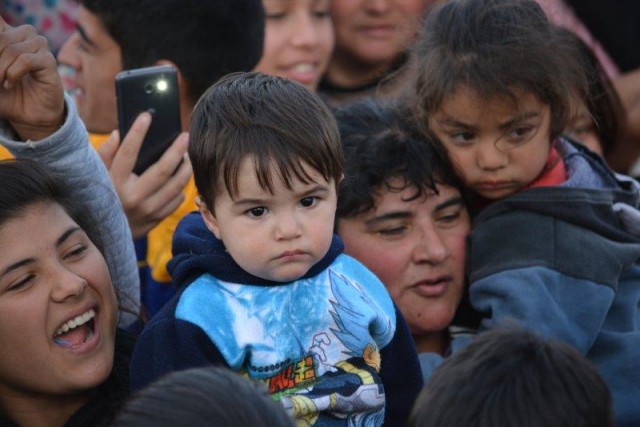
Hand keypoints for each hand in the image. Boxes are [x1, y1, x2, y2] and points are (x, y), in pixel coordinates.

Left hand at [0, 17, 63, 140]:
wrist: (27, 114)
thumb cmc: (5, 94)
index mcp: (7, 32)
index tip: (2, 70)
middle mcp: (24, 34)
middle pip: (1, 38)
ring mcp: (38, 46)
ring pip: (12, 49)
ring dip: (2, 69)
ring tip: (1, 82)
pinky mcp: (49, 61)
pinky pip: (26, 60)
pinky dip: (14, 73)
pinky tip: (11, 83)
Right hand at [99, 112, 192, 238]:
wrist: (102, 236)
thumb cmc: (99, 196)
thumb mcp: (95, 175)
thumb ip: (104, 154)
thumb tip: (118, 134)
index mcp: (114, 183)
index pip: (127, 154)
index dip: (137, 133)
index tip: (146, 116)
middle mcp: (131, 198)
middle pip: (162, 171)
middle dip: (176, 151)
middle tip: (185, 136)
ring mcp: (146, 212)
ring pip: (175, 186)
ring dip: (185, 169)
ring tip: (187, 156)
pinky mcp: (155, 220)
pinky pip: (176, 200)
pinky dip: (180, 188)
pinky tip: (180, 177)